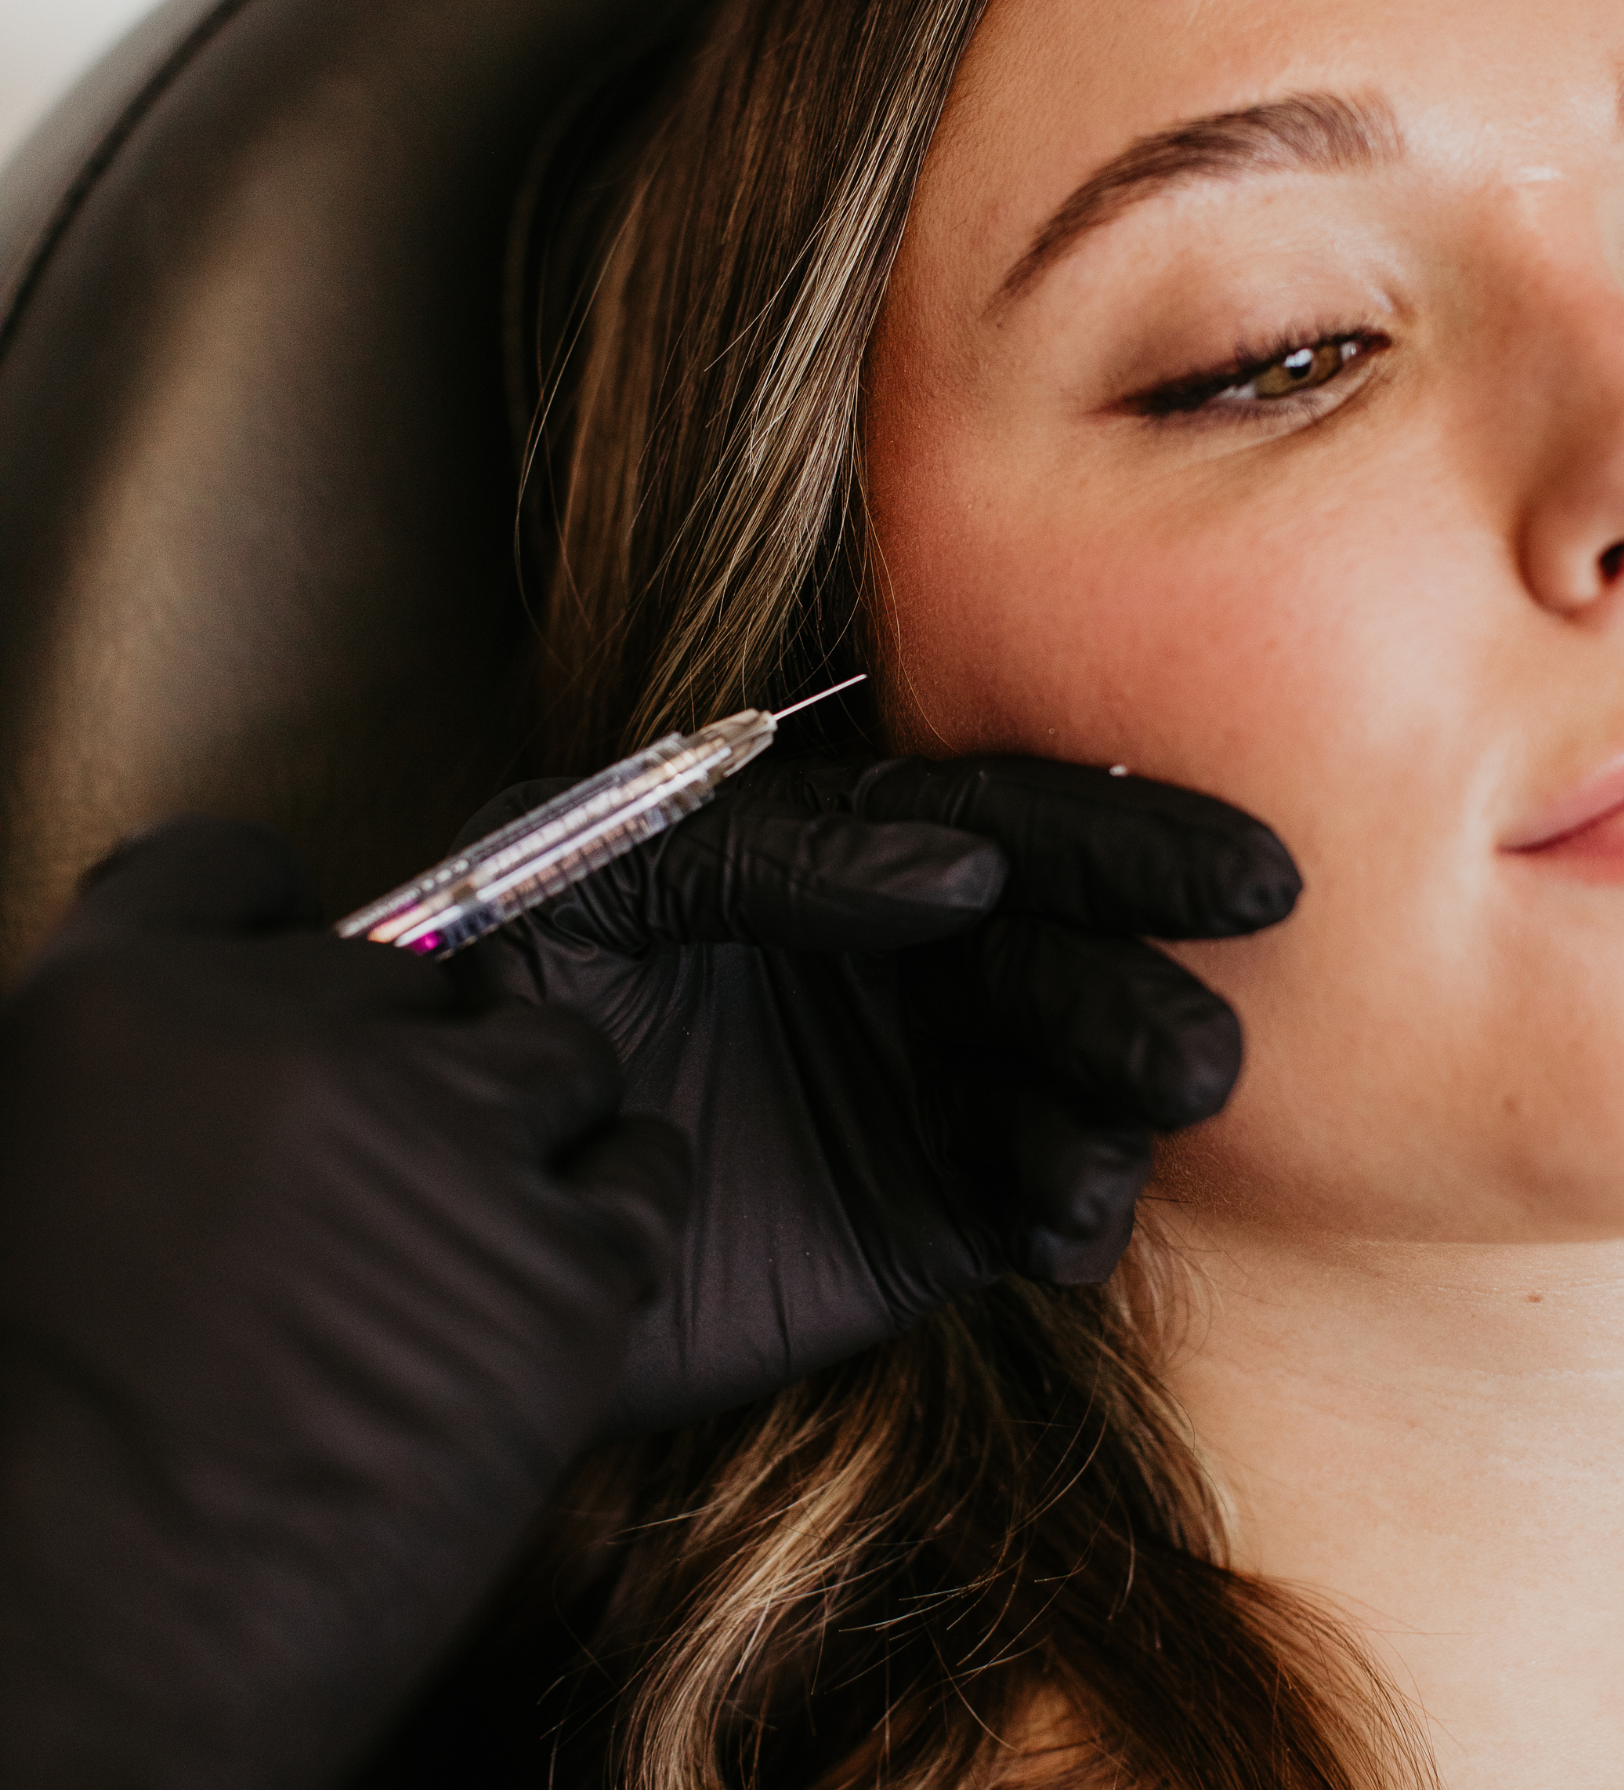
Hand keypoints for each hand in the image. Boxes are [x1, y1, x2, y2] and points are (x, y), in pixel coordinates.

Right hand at [0, 820, 688, 1789]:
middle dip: (397, 1049)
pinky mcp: (561, 1273)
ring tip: (467, 1218)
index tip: (291, 972)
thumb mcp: (34, 1198)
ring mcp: (447, 1150)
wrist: (83, 1675)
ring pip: (553, 1049)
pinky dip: (607, 1205)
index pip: (230, 871)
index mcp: (121, 1003)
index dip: (264, 925)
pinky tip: (547, 1269)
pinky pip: (640, 1167)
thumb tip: (212, 1042)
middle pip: (411, 968)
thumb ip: (135, 1086)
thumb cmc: (23, 1459)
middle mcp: (297, 1043)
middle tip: (373, 1162)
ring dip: (522, 1116)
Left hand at [461, 751, 1298, 1436]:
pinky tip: (1067, 1216)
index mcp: (849, 862)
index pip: (1007, 827)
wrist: (440, 1198)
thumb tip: (956, 871)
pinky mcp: (920, 1219)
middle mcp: (910, 966)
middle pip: (1062, 952)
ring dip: (1121, 1092)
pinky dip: (1064, 1206)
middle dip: (1144, 979)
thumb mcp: (601, 878)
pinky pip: (1020, 1204)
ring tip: (1155, 1104)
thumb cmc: (512, 989)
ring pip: (1064, 1079)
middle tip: (1205, 1037)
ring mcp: (922, 1091)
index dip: (1123, 839)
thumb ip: (762, 849)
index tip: (1238, 876)